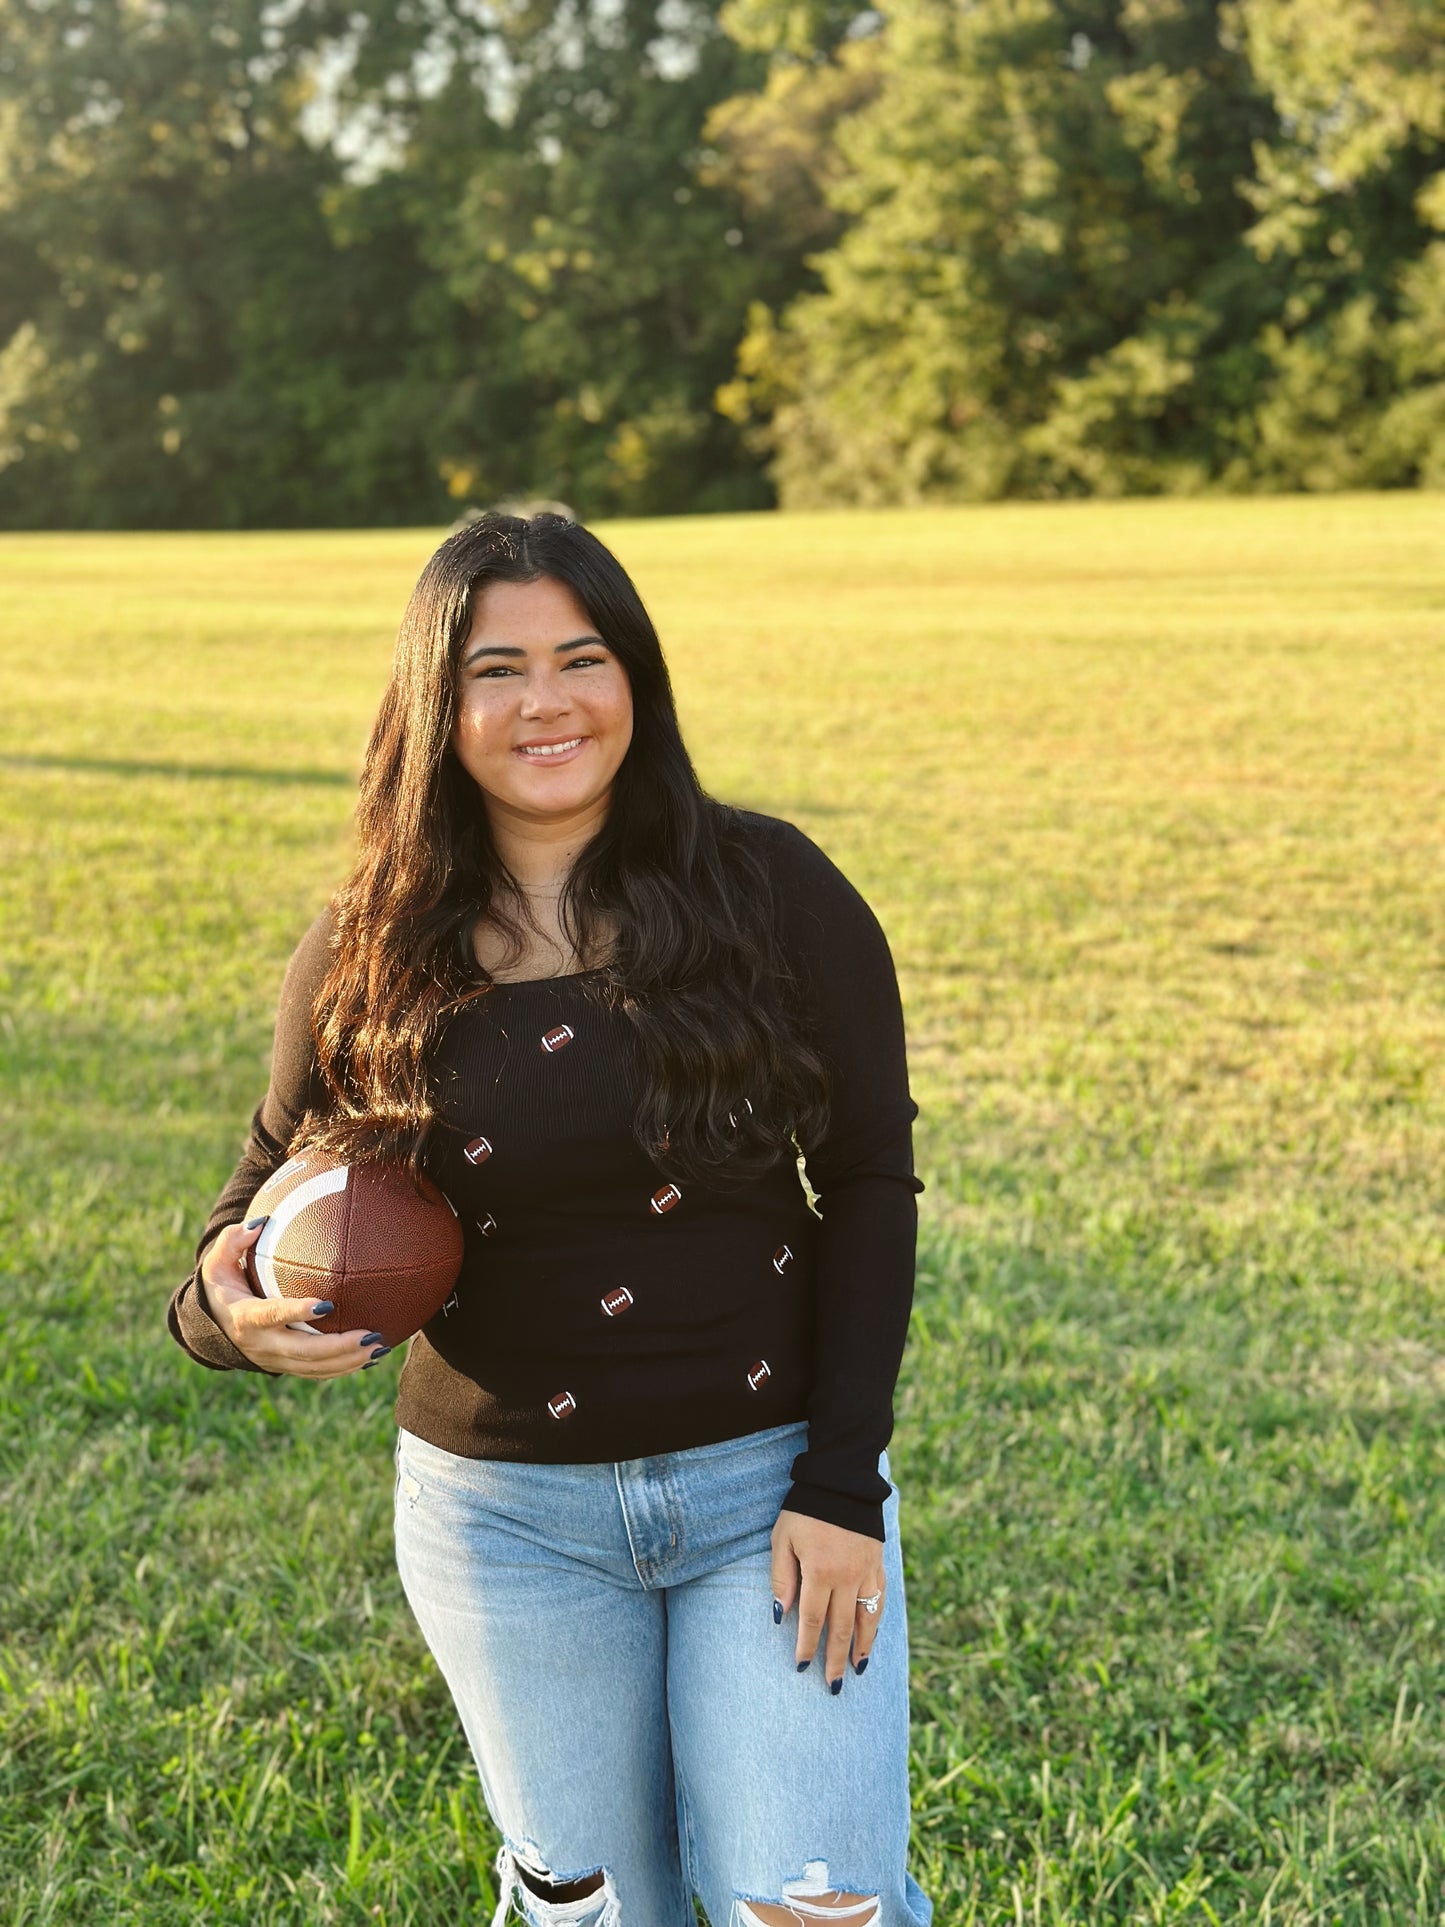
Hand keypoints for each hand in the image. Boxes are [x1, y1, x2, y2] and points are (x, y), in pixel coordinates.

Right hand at [199, 1219, 384, 1377]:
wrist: (210, 1327)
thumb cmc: (221, 1287)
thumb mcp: (217, 1263)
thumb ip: (233, 1241)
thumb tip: (260, 1223)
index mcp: (246, 1317)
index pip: (273, 1315)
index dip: (297, 1312)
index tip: (327, 1304)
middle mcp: (262, 1343)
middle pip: (303, 1351)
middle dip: (337, 1347)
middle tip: (370, 1335)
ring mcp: (274, 1359)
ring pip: (313, 1367)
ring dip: (347, 1361)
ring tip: (379, 1348)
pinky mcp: (284, 1366)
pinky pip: (316, 1372)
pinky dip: (343, 1368)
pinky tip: (370, 1358)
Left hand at [771, 1507, 885, 1693]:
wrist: (841, 1481)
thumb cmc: (804, 1509)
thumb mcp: (783, 1538)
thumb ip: (782, 1577)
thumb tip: (781, 1615)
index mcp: (819, 1571)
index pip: (812, 1619)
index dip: (806, 1646)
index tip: (800, 1667)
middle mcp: (846, 1576)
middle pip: (840, 1628)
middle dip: (833, 1659)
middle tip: (830, 1686)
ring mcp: (866, 1571)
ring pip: (865, 1619)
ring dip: (860, 1647)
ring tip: (855, 1671)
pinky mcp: (878, 1563)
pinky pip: (879, 1600)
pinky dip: (875, 1622)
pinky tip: (870, 1637)